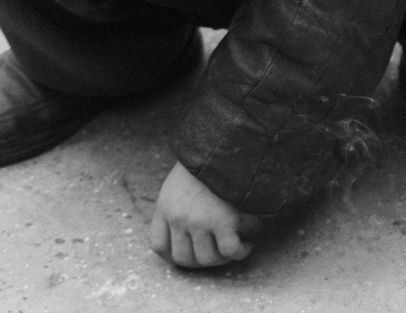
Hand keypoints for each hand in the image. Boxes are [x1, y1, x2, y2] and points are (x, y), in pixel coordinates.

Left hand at [148, 162, 262, 268]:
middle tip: (217, 251)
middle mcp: (179, 218)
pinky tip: (246, 244)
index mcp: (166, 206)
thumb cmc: (208, 158)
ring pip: (207, 259)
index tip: (190, 252)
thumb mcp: (180, 178)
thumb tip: (189, 223)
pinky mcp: (223, 222)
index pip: (159, 245)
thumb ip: (178, 200)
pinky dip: (240, 252)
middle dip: (201, 261)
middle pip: (183, 258)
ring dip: (222, 258)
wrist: (225, 144)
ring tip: (234, 247)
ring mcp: (200, 222)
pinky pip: (230, 251)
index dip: (174, 255)